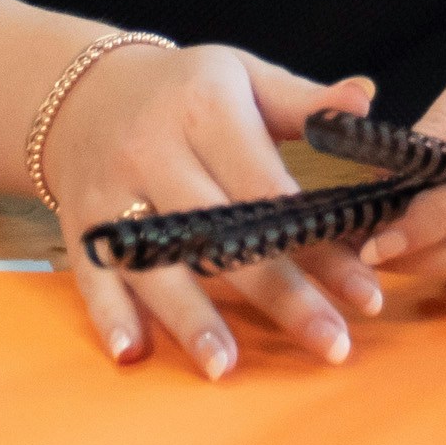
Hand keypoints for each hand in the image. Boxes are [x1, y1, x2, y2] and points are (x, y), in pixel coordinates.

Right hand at [47, 43, 385, 379]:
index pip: (271, 190)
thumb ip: (304, 101)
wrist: (85, 91)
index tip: (366, 295)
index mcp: (205, 109)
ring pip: (156, 262)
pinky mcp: (79, 223)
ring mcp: (111, 191)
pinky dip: (110, 314)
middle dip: (280, 295)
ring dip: (190, 317)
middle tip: (332, 345)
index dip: (320, 245)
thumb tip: (364, 104)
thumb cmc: (185, 90)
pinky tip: (133, 353)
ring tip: (226, 366)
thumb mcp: (244, 77)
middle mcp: (154, 150)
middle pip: (222, 234)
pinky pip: (93, 274)